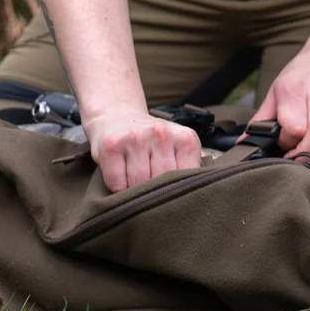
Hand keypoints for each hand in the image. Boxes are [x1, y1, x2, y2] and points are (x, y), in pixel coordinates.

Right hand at [84, 109, 201, 192]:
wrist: (117, 117)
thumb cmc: (151, 141)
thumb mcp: (178, 148)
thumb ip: (191, 168)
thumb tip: (198, 194)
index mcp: (185, 138)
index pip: (187, 180)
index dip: (177, 193)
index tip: (169, 192)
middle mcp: (161, 133)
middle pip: (162, 183)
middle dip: (154, 192)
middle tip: (149, 186)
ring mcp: (136, 137)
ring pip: (139, 185)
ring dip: (134, 191)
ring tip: (134, 178)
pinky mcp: (111, 145)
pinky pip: (117, 184)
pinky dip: (116, 187)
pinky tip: (120, 174)